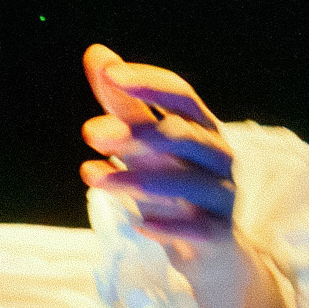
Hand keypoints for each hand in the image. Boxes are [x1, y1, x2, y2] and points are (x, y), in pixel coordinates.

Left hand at [80, 42, 300, 307]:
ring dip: (134, 179)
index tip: (110, 74)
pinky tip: (136, 224)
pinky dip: (165, 226)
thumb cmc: (175, 189)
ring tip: (90, 177)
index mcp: (203, 128)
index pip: (182, 96)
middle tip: (88, 132)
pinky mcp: (216, 235)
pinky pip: (192, 229)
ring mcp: (221, 196)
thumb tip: (96, 53)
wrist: (212, 254)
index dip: (149, 83)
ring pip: (183, 183)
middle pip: (182, 136)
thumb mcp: (149, 146)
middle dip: (136, 132)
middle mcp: (218, 157)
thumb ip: (124, 105)